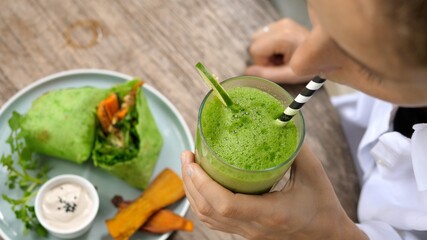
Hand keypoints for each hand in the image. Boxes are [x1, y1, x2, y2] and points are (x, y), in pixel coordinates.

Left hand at [180, 144, 366, 239]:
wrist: (327, 237)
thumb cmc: (323, 206)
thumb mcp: (314, 174)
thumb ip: (296, 148)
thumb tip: (279, 122)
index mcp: (269, 213)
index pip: (225, 204)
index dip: (202, 183)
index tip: (193, 160)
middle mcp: (253, 226)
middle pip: (208, 210)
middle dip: (190, 182)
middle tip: (187, 156)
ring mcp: (247, 232)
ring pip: (208, 218)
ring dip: (193, 192)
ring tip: (190, 167)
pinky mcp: (246, 232)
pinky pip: (215, 221)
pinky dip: (202, 202)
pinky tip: (202, 185)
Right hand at [246, 19, 312, 83]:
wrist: (327, 55)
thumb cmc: (310, 67)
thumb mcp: (288, 75)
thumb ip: (266, 74)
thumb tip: (247, 71)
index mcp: (284, 37)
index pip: (255, 49)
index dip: (262, 62)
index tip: (277, 67)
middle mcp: (282, 26)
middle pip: (255, 42)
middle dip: (263, 55)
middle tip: (279, 62)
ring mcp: (283, 22)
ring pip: (258, 37)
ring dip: (266, 50)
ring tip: (282, 56)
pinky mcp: (284, 22)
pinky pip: (265, 34)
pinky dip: (270, 44)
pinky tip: (283, 50)